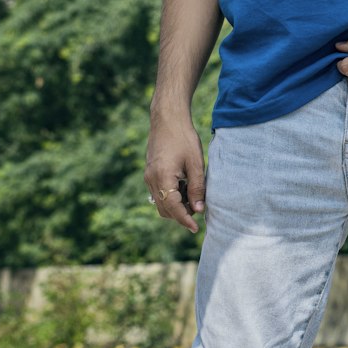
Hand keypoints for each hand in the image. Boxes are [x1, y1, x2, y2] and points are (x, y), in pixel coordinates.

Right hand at [144, 115, 206, 232]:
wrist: (168, 119)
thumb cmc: (184, 138)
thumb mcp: (195, 164)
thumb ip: (197, 188)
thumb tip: (199, 209)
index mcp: (162, 177)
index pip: (173, 208)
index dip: (185, 220)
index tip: (196, 229)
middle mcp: (151, 179)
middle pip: (164, 209)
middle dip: (181, 214)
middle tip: (199, 206)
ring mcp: (148, 176)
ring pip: (160, 203)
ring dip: (176, 206)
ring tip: (193, 194)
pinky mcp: (150, 173)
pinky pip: (158, 193)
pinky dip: (171, 196)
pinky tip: (184, 186)